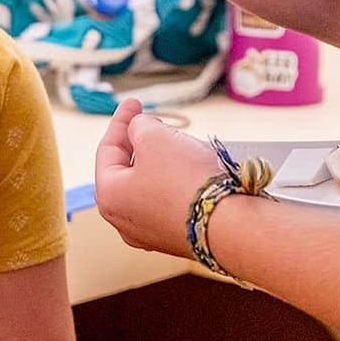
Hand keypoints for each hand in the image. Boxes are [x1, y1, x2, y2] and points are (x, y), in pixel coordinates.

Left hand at [93, 100, 222, 259]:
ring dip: (164, 162)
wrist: (231, 226)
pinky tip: (196, 171)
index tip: (134, 103)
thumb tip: (141, 130)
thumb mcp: (154, 136)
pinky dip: (179, 183)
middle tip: (158, 123)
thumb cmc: (187, 182)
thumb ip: (139, 126)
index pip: (108, 149)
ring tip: (183, 146)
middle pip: (129, 169)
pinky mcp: (179, 237)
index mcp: (109, 197)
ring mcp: (152, 234)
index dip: (121, 121)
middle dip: (144, 142)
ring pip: (152, 186)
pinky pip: (172, 202)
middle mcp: (125, 221)